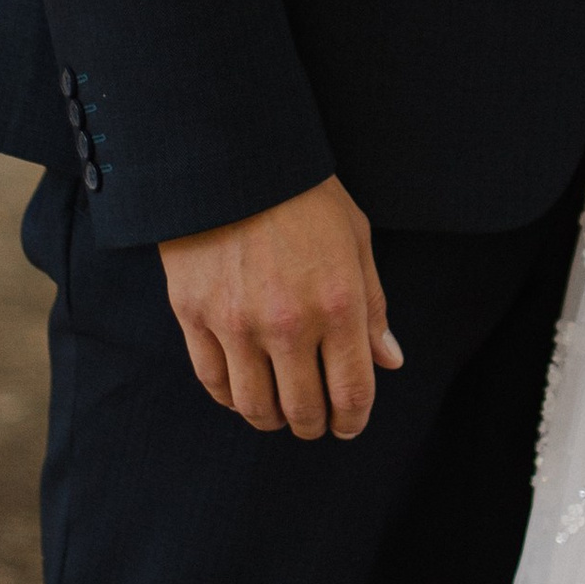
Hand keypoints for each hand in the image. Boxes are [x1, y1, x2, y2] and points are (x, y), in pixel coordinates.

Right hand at [160, 175, 399, 441]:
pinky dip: (232, 398)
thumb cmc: (304, 196)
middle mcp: (288, 324)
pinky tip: (244, 391)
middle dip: (314, 425)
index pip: (351, 391)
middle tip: (315, 423)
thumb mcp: (356, 240)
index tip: (349, 425)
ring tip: (280, 413)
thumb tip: (389, 361)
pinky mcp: (194, 316)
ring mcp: (236, 324)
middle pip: (303, 409)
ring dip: (272, 420)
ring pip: (255, 406)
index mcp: (337, 305)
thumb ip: (373, 307)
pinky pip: (214, 382)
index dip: (353, 419)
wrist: (231, 158)